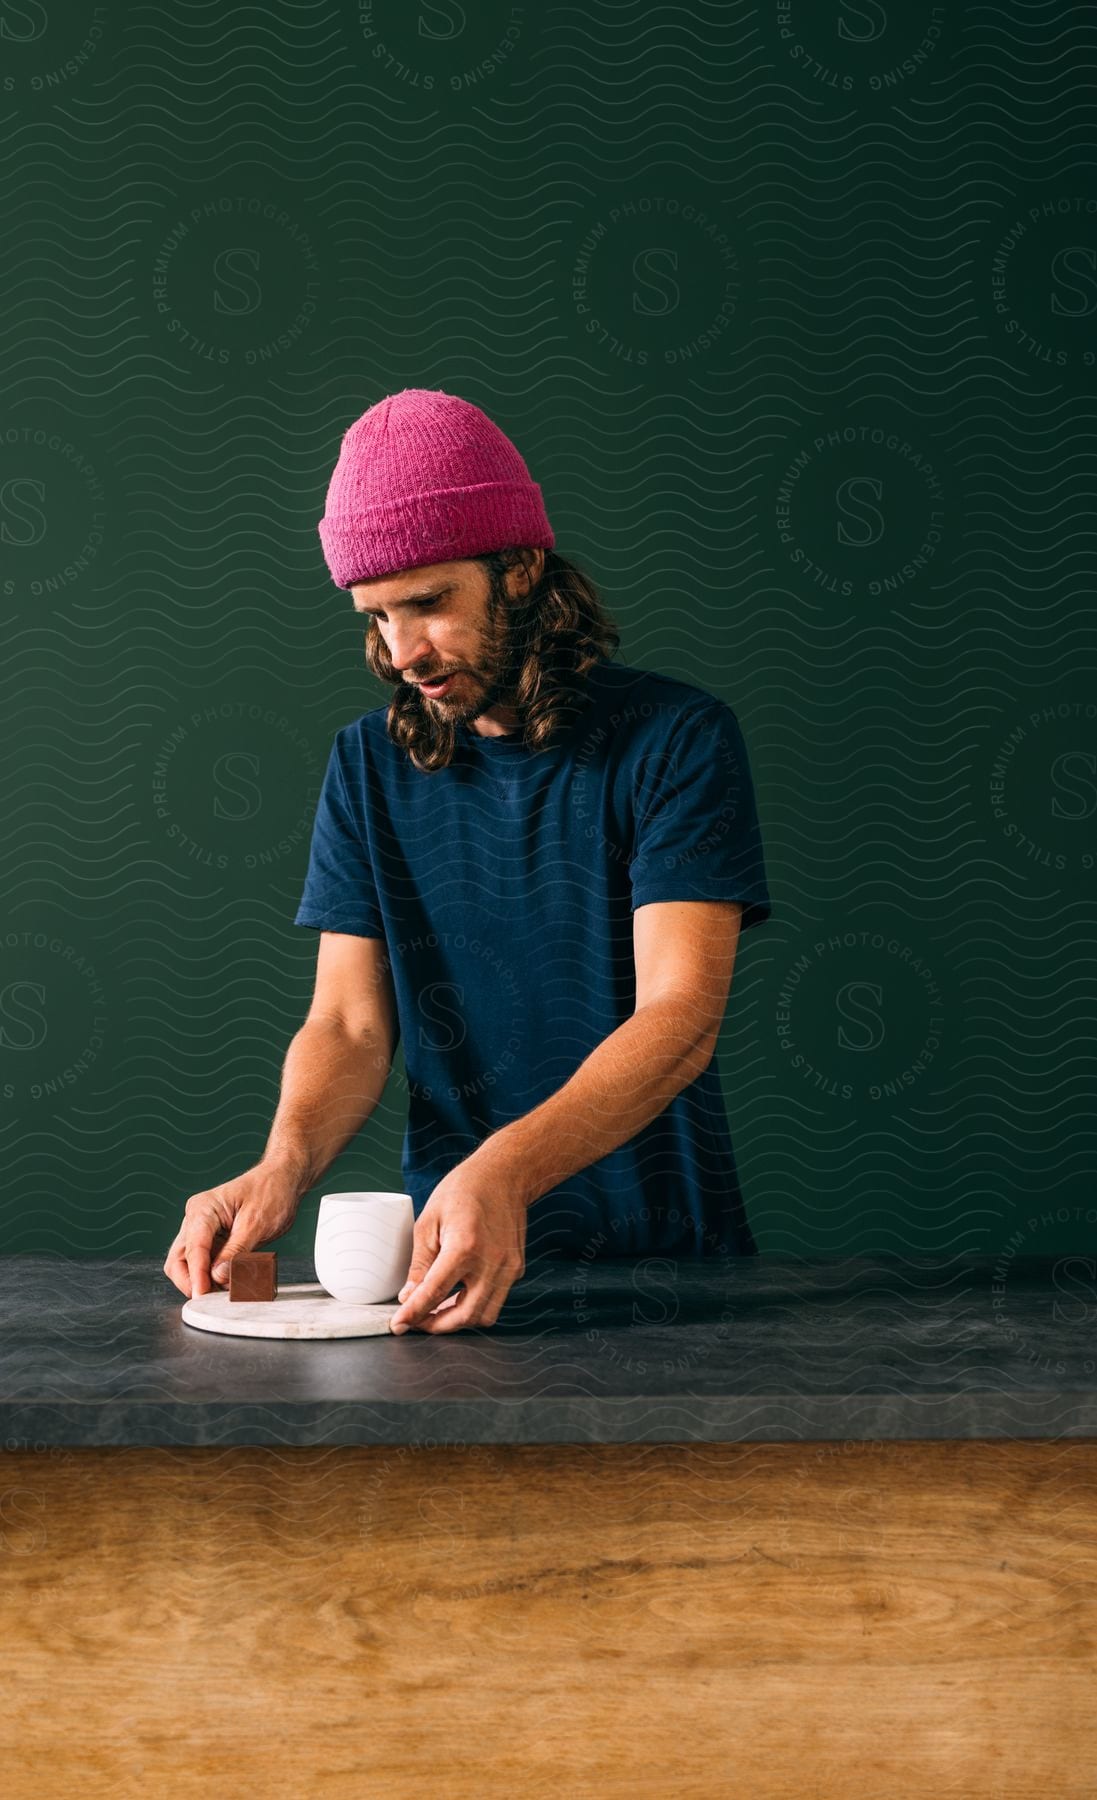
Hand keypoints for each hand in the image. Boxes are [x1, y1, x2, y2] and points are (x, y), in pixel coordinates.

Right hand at [163, 1162, 301, 1298]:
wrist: (283, 1179)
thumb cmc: (271, 1191)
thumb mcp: (256, 1223)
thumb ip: (237, 1251)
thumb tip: (218, 1276)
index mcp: (203, 1209)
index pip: (193, 1248)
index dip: (196, 1275)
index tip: (202, 1294)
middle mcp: (196, 1218)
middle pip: (178, 1260)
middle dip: (192, 1282)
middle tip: (212, 1299)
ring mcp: (202, 1229)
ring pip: (187, 1264)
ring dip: (201, 1280)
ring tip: (223, 1291)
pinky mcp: (212, 1239)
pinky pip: (204, 1262)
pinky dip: (211, 1276)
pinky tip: (228, 1283)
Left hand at [389, 1158, 527, 1334]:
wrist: (503, 1175)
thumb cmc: (463, 1191)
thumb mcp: (429, 1221)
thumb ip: (420, 1264)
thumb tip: (409, 1297)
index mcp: (464, 1247)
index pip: (434, 1293)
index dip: (413, 1314)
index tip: (398, 1325)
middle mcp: (491, 1262)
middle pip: (464, 1315)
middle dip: (437, 1326)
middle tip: (417, 1321)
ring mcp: (508, 1268)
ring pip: (485, 1315)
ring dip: (459, 1320)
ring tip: (437, 1310)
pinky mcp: (516, 1269)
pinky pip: (495, 1299)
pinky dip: (474, 1305)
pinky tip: (457, 1294)